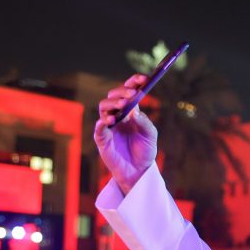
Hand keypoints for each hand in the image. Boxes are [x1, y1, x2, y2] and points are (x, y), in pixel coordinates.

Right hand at [94, 74, 158, 194]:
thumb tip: (134, 112)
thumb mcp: (151, 135)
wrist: (138, 170)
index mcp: (131, 111)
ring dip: (113, 104)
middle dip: (122, 92)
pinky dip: (103, 122)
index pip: (129, 91)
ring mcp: (109, 126)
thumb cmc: (145, 151)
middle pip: (114, 96)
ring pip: (104, 107)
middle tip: (133, 94)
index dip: (134, 82)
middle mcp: (118, 115)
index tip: (144, 78)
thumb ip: (145, 123)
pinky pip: (99, 127)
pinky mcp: (102, 139)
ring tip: (123, 105)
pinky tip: (110, 120)